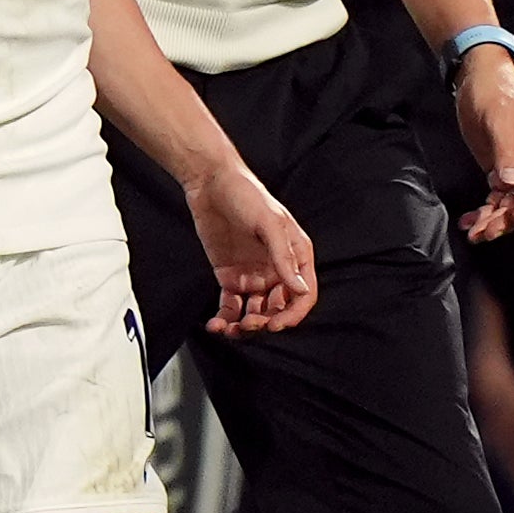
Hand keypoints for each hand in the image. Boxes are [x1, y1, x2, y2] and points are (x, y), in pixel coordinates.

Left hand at [184, 165, 317, 333]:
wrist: (210, 182)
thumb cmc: (246, 194)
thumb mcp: (269, 223)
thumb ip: (284, 257)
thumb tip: (300, 289)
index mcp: (296, 255)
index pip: (303, 295)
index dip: (293, 314)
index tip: (276, 325)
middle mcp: (277, 269)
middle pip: (279, 308)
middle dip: (266, 322)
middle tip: (250, 324)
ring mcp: (253, 275)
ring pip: (255, 313)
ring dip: (245, 327)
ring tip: (229, 330)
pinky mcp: (229, 277)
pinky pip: (230, 307)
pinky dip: (225, 320)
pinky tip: (216, 325)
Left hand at [452, 46, 513, 241]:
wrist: (479, 78)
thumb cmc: (495, 91)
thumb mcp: (500, 120)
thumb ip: (507, 152)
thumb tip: (511, 184)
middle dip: (508, 218)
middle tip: (487, 232)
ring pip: (510, 203)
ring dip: (494, 220)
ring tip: (474, 234)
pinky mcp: (499, 169)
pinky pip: (495, 197)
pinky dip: (483, 211)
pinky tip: (468, 222)